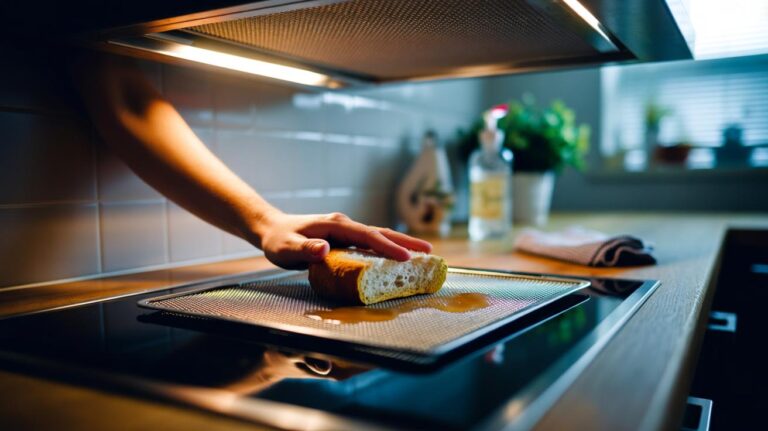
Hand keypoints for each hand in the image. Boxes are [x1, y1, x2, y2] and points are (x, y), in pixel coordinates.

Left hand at [253, 211, 432, 269]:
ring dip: (401, 244)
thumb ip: (305, 250)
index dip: (388, 248)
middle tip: (430, 252)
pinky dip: (388, 248)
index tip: (407, 258)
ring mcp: (347, 229)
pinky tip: (398, 257)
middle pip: (381, 232)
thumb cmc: (278, 241)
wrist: (271, 229)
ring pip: (379, 236)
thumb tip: (325, 249)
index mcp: (336, 225)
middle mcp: (346, 224)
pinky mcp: (346, 237)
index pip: (368, 236)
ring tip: (423, 254)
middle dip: (406, 242)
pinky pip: (371, 242)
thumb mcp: (286, 249)